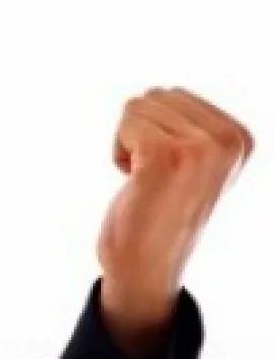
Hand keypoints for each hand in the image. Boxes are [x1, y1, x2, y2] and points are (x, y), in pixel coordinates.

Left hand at [98, 89, 253, 351]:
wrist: (145, 266)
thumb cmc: (158, 214)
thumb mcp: (193, 164)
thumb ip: (191, 127)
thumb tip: (159, 92)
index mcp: (240, 137)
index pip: (175, 95)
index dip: (157, 132)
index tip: (169, 172)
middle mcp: (228, 140)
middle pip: (156, 96)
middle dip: (141, 134)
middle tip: (153, 178)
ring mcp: (200, 147)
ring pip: (138, 107)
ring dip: (128, 145)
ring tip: (145, 182)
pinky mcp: (166, 155)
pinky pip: (126, 122)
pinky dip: (118, 152)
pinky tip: (133, 182)